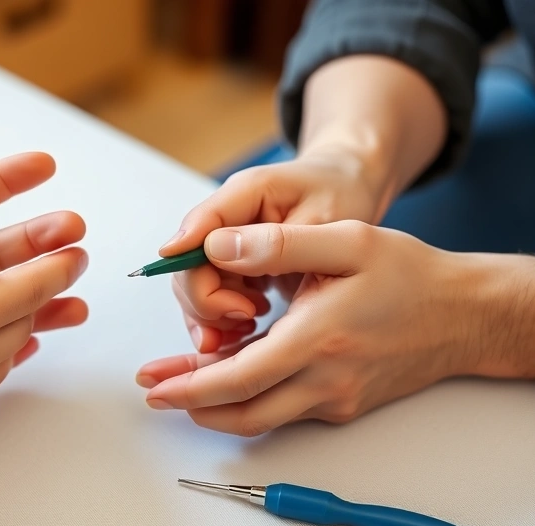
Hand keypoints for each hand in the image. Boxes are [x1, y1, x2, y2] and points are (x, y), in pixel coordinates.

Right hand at [0, 152, 87, 425]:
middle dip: (51, 279)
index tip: (72, 238)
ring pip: (10, 347)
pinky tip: (20, 340)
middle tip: (75, 253)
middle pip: (21, 313)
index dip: (53, 259)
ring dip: (39, 319)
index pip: (23, 285)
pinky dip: (9, 352)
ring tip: (70, 305)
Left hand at [139, 220, 472, 435]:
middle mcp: (326, 380)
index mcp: (320, 339)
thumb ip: (278, 244)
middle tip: (154, 391)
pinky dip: (248, 396)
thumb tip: (218, 247)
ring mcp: (335, 398)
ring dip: (215, 405)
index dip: (190, 387)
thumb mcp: (346, 241)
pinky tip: (227, 372)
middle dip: (190, 405)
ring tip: (177, 383)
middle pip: (242, 413)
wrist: (462, 315)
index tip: (154, 386)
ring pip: (261, 416)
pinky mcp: (342, 403)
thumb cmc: (408, 276)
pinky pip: (283, 407)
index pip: (240, 379)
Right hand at [160, 149, 388, 353]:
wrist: (348, 190)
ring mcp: (225, 242)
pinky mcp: (229, 263)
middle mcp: (226, 217)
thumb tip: (214, 252)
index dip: (187, 264)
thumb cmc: (340, 195)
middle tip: (248, 315)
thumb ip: (274, 240)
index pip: (199, 227)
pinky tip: (247, 326)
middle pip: (190, 265)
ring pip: (195, 287)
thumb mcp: (324, 219)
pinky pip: (210, 297)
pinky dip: (222, 319)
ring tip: (254, 318)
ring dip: (216, 314)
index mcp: (245, 193)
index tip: (208, 307)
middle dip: (210, 301)